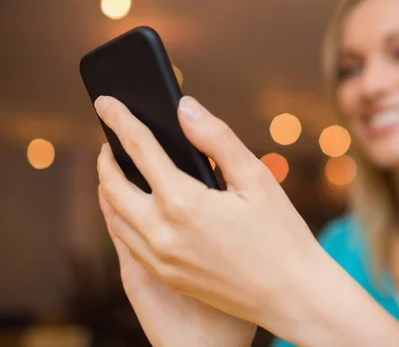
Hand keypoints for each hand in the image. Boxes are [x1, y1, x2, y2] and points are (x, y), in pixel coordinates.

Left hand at [95, 95, 325, 328]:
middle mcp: (162, 233)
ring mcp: (162, 260)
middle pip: (113, 186)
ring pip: (115, 218)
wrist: (292, 295)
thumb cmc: (281, 234)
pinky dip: (122, 219)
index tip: (106, 102)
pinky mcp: (168, 278)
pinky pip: (129, 244)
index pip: (139, 149)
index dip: (120, 120)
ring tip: (115, 173)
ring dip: (109, 190)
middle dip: (105, 159)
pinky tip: (135, 211)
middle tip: (107, 142)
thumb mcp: (256, 177)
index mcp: (183, 202)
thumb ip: (217, 138)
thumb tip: (185, 108)